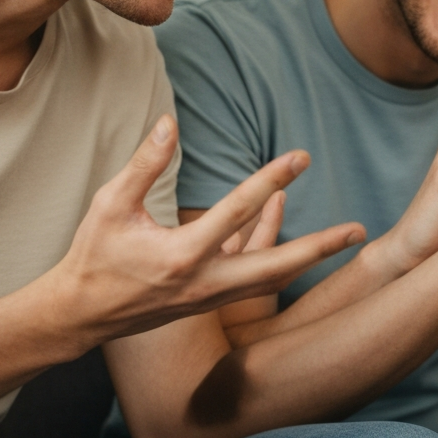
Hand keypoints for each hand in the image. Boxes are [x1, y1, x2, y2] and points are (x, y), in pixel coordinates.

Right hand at [47, 115, 365, 345]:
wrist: (78, 316)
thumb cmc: (93, 256)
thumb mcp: (110, 205)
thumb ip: (145, 164)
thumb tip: (170, 122)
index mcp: (181, 256)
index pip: (237, 210)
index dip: (271, 180)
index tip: (301, 156)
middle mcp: (204, 283)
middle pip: (276, 266)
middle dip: (319, 249)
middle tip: (359, 231)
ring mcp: (210, 299)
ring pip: (272, 279)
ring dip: (309, 258)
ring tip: (344, 237)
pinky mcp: (210, 303)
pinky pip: (253, 276)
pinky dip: (275, 254)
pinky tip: (288, 223)